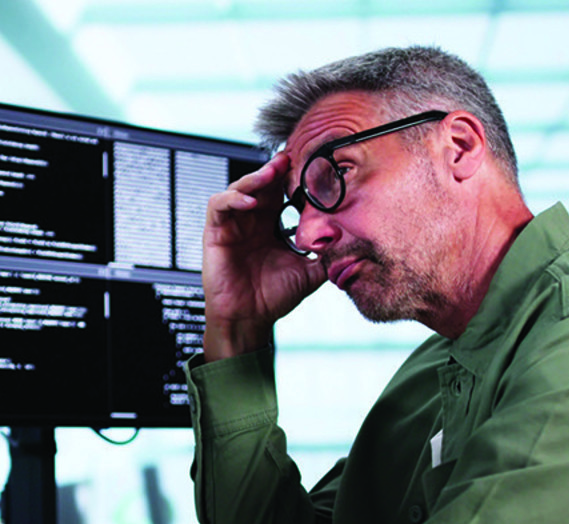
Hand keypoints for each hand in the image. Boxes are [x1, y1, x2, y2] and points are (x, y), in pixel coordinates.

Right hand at [202, 153, 325, 360]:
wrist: (250, 320)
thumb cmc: (272, 297)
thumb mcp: (309, 272)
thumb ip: (327, 255)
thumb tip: (354, 241)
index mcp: (271, 225)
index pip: (280, 192)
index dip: (291, 178)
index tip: (309, 166)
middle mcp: (251, 221)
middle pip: (261, 183)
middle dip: (275, 169)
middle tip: (291, 159)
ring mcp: (232, 225)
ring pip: (239, 188)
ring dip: (255, 178)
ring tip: (272, 173)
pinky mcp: (215, 233)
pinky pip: (219, 205)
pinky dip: (233, 198)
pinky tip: (251, 202)